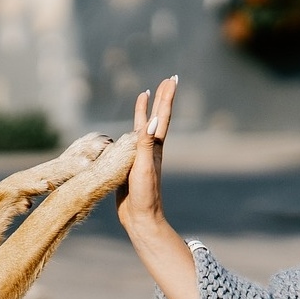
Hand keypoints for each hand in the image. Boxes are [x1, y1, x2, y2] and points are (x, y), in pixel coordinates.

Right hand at [115, 76, 177, 231]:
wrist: (140, 219)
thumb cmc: (144, 195)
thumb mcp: (144, 168)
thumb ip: (146, 144)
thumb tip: (154, 121)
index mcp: (155, 147)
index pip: (162, 117)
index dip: (166, 97)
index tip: (172, 79)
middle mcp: (150, 148)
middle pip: (157, 117)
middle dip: (162, 98)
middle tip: (168, 80)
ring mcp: (141, 156)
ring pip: (143, 127)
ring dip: (146, 111)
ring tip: (146, 95)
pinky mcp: (129, 164)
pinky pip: (129, 141)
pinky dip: (130, 130)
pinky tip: (127, 128)